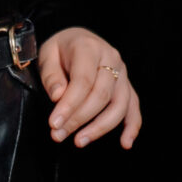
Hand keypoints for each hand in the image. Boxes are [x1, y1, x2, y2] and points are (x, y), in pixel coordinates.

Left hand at [37, 27, 142, 149]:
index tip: (54, 123)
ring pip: (119, 105)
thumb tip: (58, 96)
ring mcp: (122, 73)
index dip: (69, 105)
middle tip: (57, 135)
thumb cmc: (61, 49)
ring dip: (100, 127)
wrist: (78, 38)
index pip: (83, 81)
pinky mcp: (127, 86)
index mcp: (89, 47)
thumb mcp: (47, 54)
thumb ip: (51, 75)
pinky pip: (134, 107)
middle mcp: (111, 58)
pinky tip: (125, 143)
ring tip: (79, 141)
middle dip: (79, 119)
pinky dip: (132, 126)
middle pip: (100, 95)